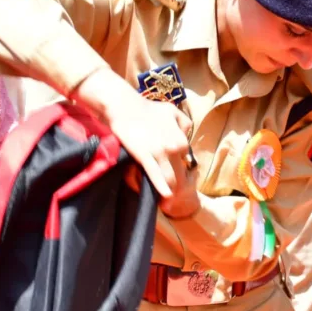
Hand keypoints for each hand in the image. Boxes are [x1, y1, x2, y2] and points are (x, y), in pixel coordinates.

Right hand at [108, 96, 198, 217]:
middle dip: (178, 189)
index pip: (186, 165)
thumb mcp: (173, 112)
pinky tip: (165, 196)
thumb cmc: (148, 109)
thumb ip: (184, 124)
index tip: (177, 184)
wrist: (125, 107)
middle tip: (173, 201)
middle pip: (179, 175)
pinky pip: (155, 175)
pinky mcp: (145, 156)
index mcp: (182, 140)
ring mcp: (160, 153)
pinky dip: (161, 187)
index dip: (181, 175)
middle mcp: (176, 148)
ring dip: (170, 191)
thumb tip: (185, 137)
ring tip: (167, 203)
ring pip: (170, 178)